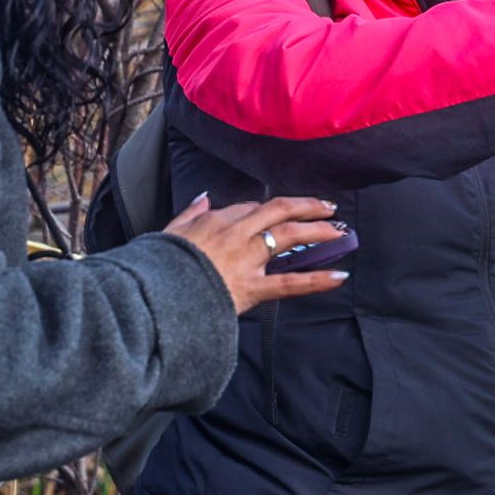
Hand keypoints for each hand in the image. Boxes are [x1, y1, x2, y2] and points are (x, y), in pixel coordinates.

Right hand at [163, 195, 346, 314]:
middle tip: (327, 207)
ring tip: (341, 232)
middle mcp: (236, 233)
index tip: (280, 214)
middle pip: (278, 210)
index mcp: (215, 220)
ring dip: (318, 231)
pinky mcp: (252, 288)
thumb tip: (203, 197)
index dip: (267, 210)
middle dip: (306, 206)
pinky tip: (339, 275)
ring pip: (289, 236)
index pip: (249, 208)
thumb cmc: (157, 267)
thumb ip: (189, 213)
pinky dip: (318, 280)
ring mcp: (246, 259)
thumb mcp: (169, 233)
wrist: (152, 297)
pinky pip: (291, 282)